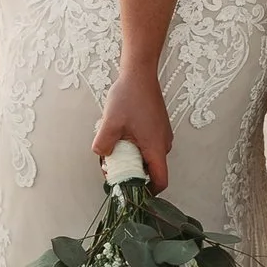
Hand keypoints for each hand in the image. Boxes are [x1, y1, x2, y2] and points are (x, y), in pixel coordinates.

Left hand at [93, 63, 173, 190]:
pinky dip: (136, 147)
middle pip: (152, 171)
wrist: (139, 74)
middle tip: (113, 166)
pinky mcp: (158, 128)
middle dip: (132, 173)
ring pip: (149, 157)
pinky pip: (149, 146)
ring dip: (132, 159)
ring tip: (115, 147)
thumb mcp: (110, 122)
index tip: (130, 191)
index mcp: (156, 148)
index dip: (147, 193)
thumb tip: (102, 157)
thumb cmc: (128, 96)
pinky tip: (123, 135)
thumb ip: (103, 145)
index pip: (160, 181)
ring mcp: (162, 135)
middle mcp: (164, 144)